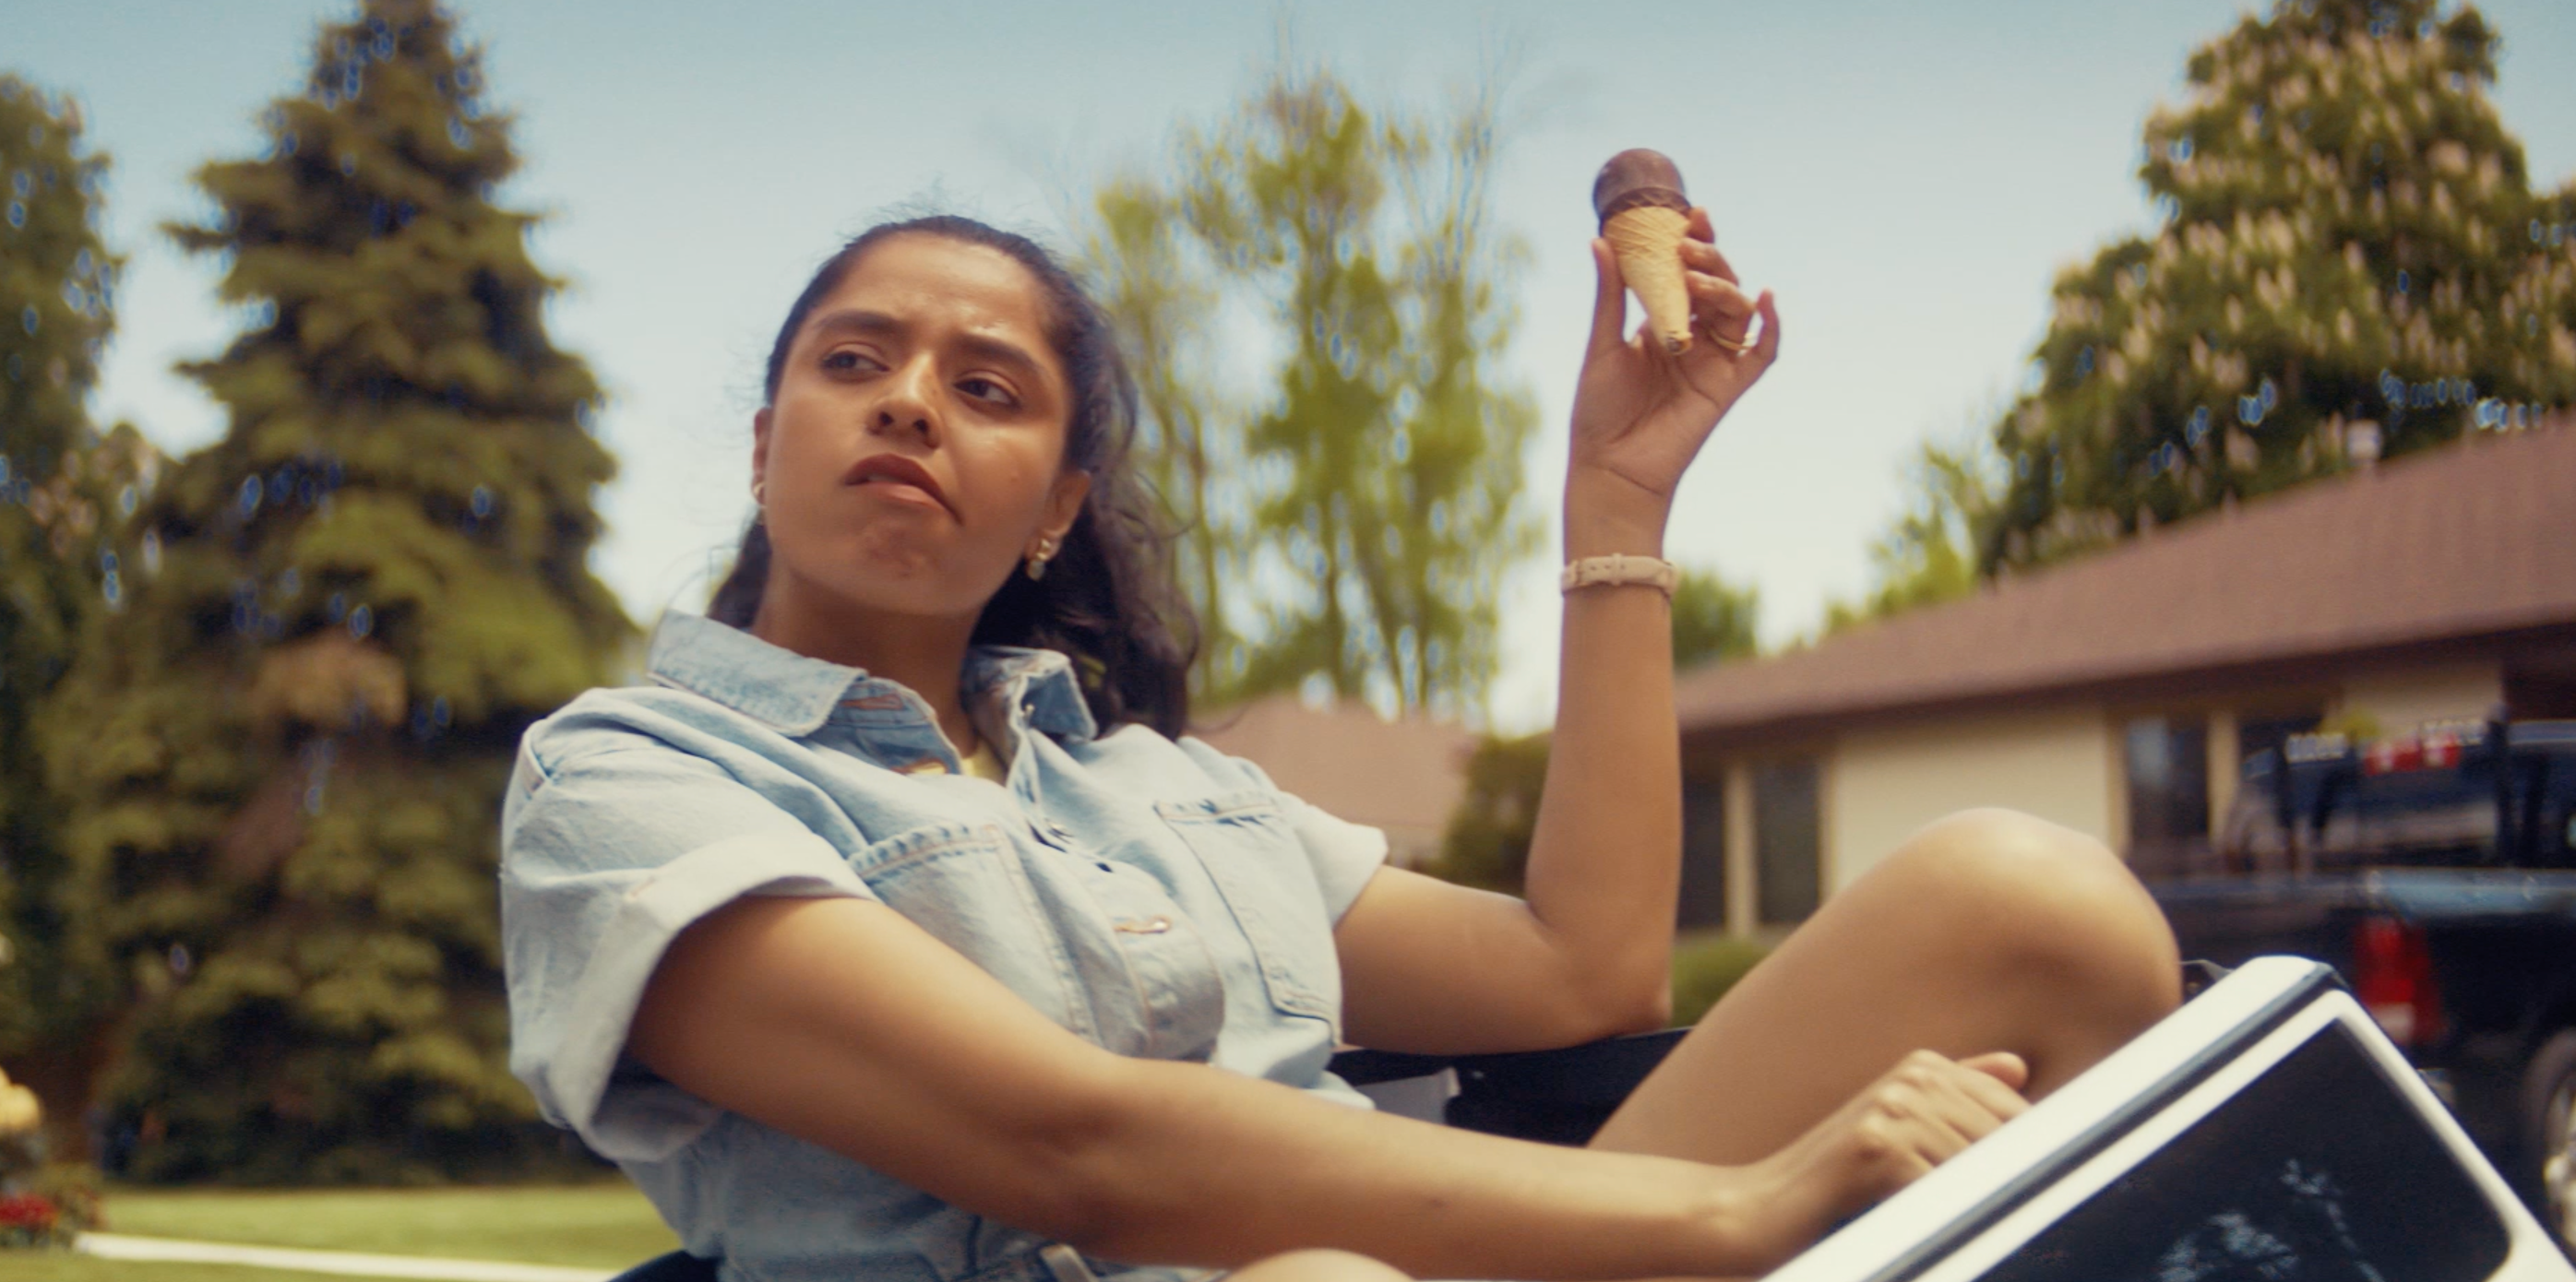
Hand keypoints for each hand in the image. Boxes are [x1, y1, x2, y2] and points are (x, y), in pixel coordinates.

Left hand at [1566, 208, 1779, 520]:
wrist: (1610, 465)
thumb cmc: (1599, 410)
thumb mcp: (1601, 345)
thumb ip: (1610, 296)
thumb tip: (1601, 241)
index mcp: (1663, 324)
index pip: (1687, 276)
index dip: (1694, 245)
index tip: (1691, 216)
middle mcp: (1693, 338)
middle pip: (1716, 288)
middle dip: (1708, 261)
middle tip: (1689, 246)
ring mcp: (1713, 362)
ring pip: (1737, 312)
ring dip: (1723, 289)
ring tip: (1696, 280)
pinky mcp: (1728, 388)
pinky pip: (1761, 354)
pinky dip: (1770, 327)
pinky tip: (1765, 298)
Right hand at [1726, 1050, 2029, 1272]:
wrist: (1759, 1207)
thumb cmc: (1833, 1178)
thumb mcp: (1896, 1127)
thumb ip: (1957, 1095)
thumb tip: (2020, 1067)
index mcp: (1923, 1066)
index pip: (2013, 1111)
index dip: (2020, 1156)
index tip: (2006, 1187)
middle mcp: (1912, 1077)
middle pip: (2004, 1139)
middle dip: (2001, 1179)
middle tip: (1966, 1210)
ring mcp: (1893, 1108)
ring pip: (1979, 1164)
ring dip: (1968, 1201)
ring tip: (1931, 1216)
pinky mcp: (1877, 1146)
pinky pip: (1946, 1186)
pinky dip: (1942, 1213)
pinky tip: (1915, 1222)